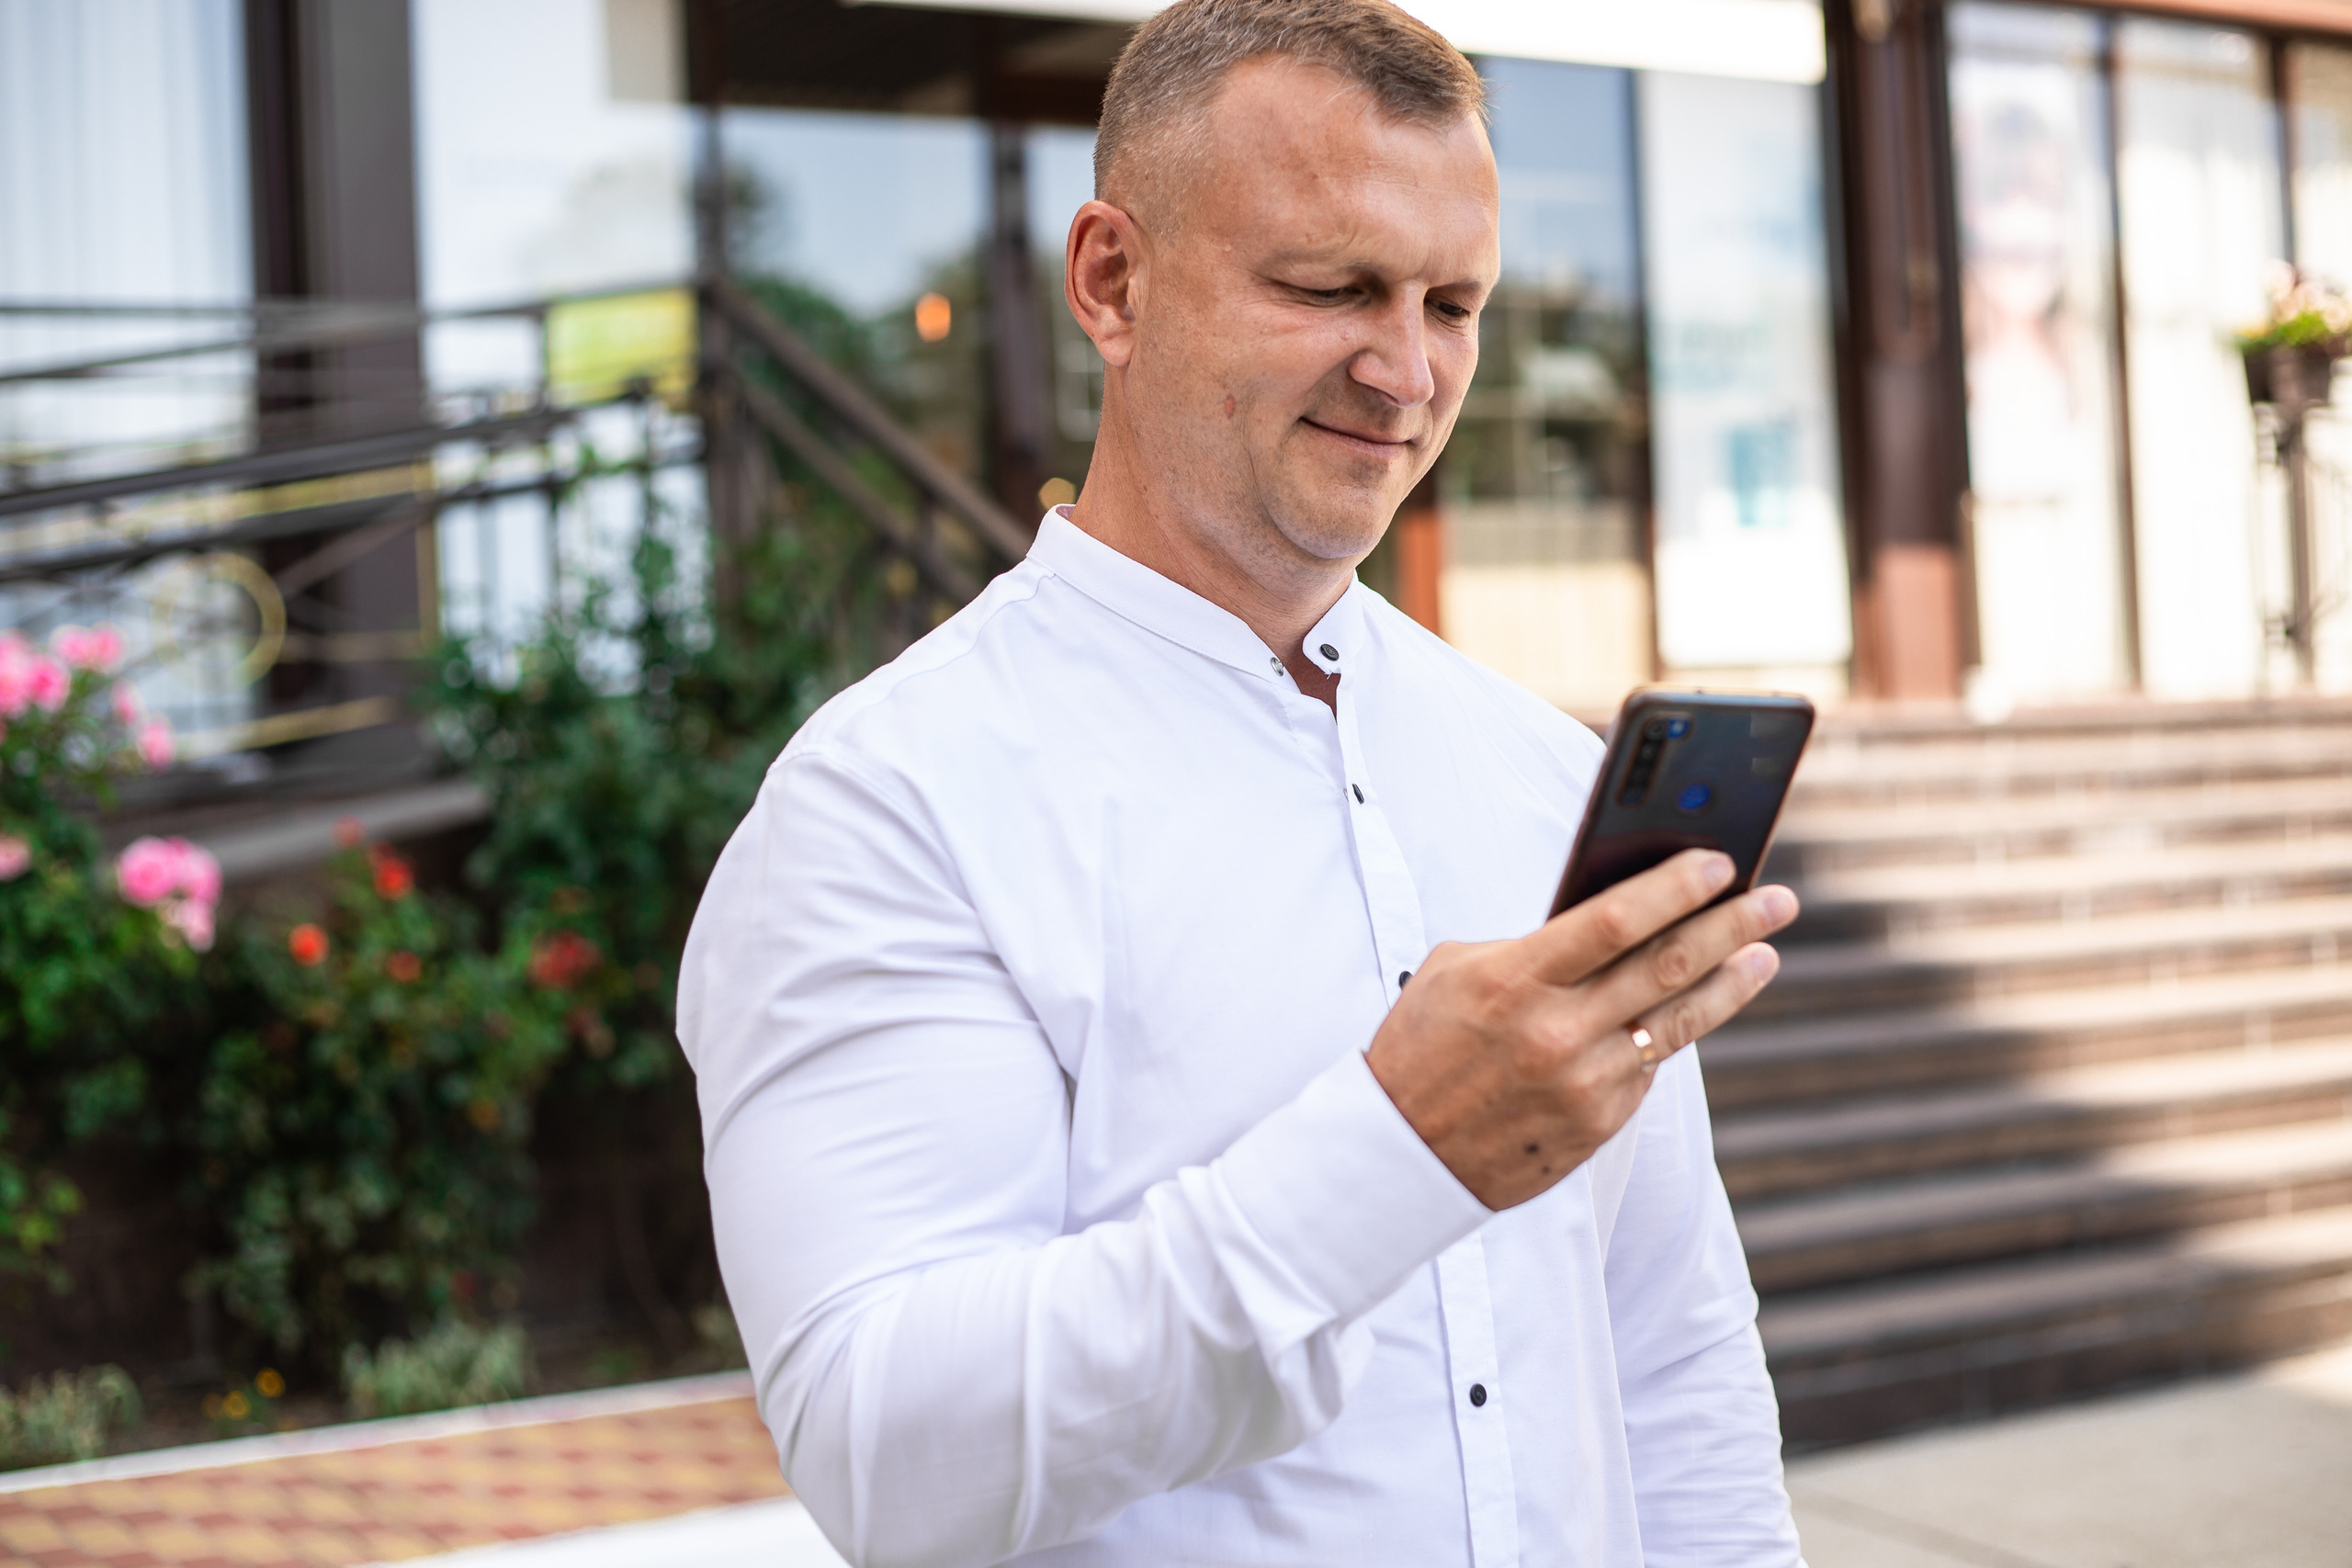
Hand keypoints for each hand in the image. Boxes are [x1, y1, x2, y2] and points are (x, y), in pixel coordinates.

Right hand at [1366, 849, 1796, 1209]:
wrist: (1399, 1151)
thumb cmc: (1422, 1044)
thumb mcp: (1456, 972)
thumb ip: (1533, 946)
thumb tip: (1613, 920)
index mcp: (1514, 981)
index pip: (1613, 921)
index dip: (1674, 888)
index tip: (1718, 863)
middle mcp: (1556, 1033)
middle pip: (1667, 966)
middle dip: (1731, 926)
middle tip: (1776, 900)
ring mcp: (1582, 1084)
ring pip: (1678, 1022)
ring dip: (1731, 982)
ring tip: (1765, 952)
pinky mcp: (1597, 1125)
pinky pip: (1648, 1066)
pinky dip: (1674, 1031)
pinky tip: (1699, 1005)